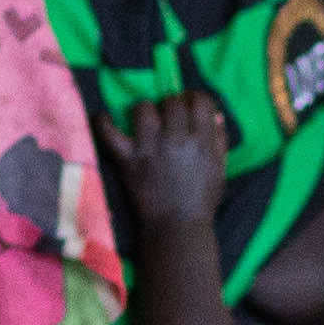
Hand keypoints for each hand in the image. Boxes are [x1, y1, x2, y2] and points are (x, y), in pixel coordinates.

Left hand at [111, 90, 236, 234]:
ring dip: (145, 110)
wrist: (178, 227)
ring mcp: (150, 147)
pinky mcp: (128, 159)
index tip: (190, 103)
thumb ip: (219, 140)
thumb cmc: (201, 200)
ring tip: (146, 121)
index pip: (200, 101)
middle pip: (172, 101)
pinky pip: (110, 133)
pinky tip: (104, 117)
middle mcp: (176, 138)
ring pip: (143, 108)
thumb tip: (215, 115)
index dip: (195, 97)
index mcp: (202, 140)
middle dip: (172, 103)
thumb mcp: (220, 169)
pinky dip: (104, 123)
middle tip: (169, 115)